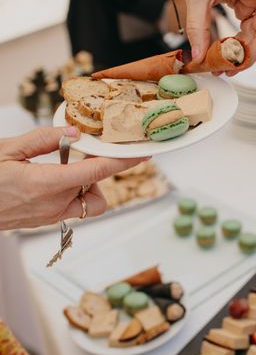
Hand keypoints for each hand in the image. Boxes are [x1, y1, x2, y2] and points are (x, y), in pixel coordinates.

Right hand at [0, 127, 145, 229]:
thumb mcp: (6, 150)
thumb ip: (42, 140)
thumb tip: (73, 132)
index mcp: (45, 184)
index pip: (98, 171)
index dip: (123, 162)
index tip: (142, 154)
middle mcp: (53, 205)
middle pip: (97, 190)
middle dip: (94, 173)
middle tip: (69, 157)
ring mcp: (49, 217)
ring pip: (88, 205)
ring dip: (84, 187)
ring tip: (56, 172)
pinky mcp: (44, 222)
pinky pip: (71, 209)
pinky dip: (70, 195)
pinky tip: (46, 182)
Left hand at [177, 0, 255, 63]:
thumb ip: (197, 27)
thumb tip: (199, 56)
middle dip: (252, 51)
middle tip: (232, 68)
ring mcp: (253, 1)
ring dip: (243, 52)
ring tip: (226, 68)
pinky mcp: (245, 7)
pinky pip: (247, 30)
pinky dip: (237, 44)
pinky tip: (226, 55)